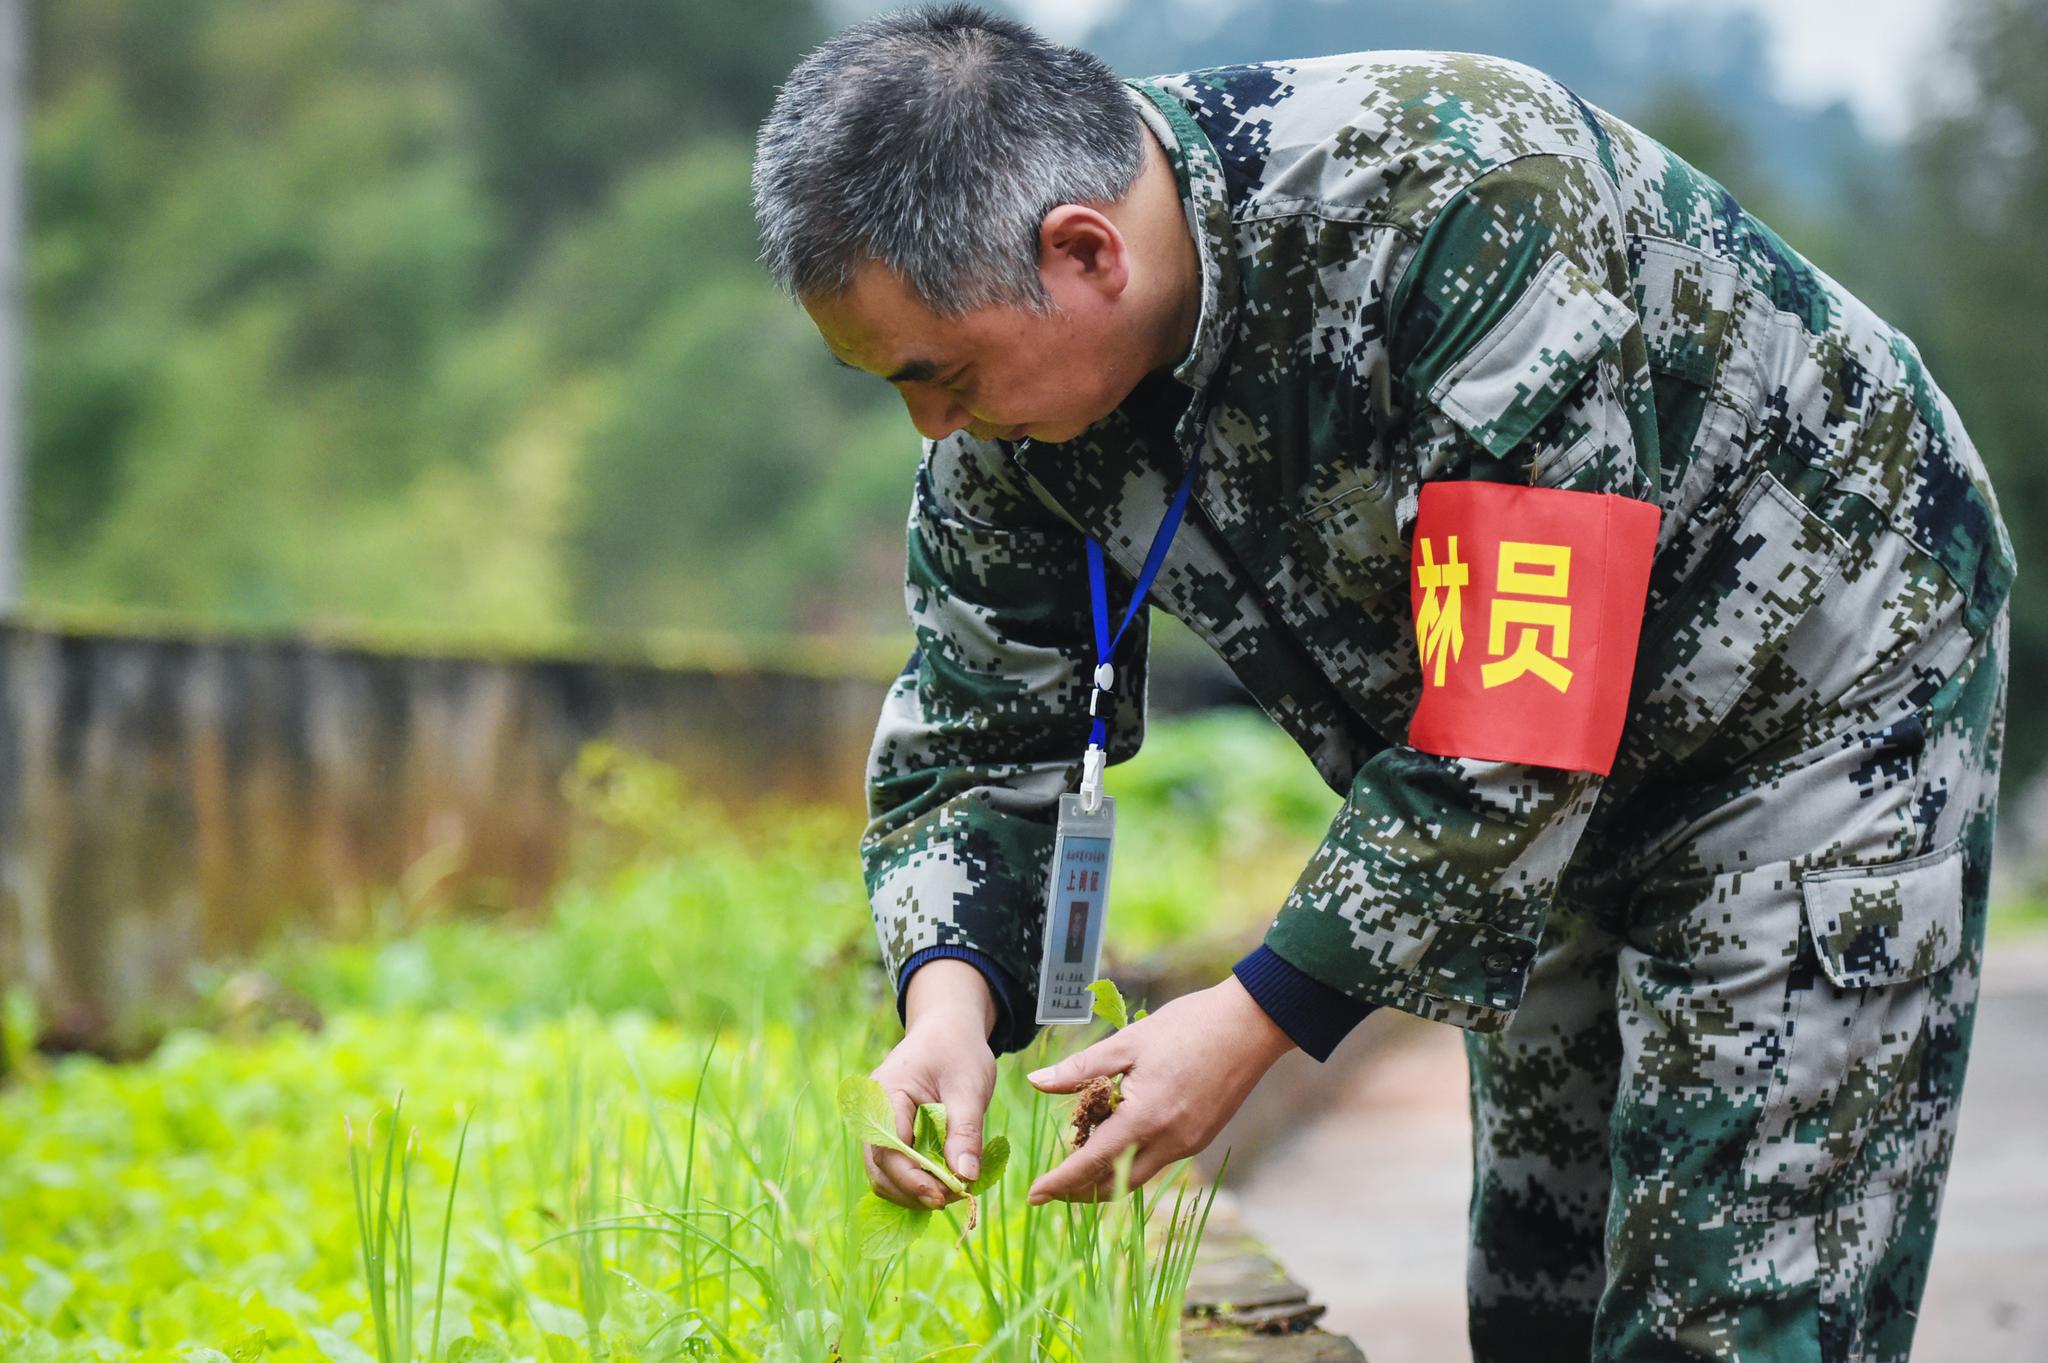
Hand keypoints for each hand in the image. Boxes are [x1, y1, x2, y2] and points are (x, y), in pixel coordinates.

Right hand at [863, 959, 996, 1209]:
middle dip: (914, 1191)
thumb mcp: (969, 1087)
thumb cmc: (958, 1051)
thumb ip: (965, 1131)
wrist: (947, 1030)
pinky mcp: (889, 1136)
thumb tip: (965, 1177)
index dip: (913, 1179)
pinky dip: (916, 1182)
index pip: (888, 1149)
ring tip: (954, 1191)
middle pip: (880, 1170)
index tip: (945, 1195)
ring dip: (915, 1191)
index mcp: (884, 1094)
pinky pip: (894, 1169)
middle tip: (956, 1198)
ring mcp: (877, 1127)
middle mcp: (872, 1114)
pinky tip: (944, 1182)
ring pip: (884, 1175)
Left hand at [1024, 974, 1294, 1203]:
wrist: (1250, 1025)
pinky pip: (1157, 1159)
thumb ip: (1080, 1069)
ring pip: (1137, 1174)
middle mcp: (1169, 1142)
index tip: (1033, 1196)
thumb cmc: (1188, 1026)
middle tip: (1050, 1185)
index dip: (1060, 1183)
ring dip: (1106, 1172)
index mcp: (1145, 1119)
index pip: (1091, 1164)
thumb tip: (1036, 1083)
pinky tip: (1117, 1131)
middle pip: (1115, 1183)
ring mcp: (1189, 1143)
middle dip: (1080, 1190)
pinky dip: (1130, 1156)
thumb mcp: (1127, 1043)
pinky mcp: (1201, 1137)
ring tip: (1080, 1149)